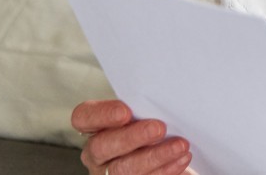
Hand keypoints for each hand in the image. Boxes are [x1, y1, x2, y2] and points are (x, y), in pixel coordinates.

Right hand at [72, 99, 191, 174]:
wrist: (166, 153)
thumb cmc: (154, 128)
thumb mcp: (146, 115)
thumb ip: (146, 108)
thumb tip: (165, 97)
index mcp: (95, 128)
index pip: (84, 117)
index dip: (102, 114)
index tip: (125, 111)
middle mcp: (97, 153)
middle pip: (102, 146)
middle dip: (132, 137)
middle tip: (159, 128)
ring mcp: (108, 173)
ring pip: (123, 168)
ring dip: (155, 156)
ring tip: (180, 146)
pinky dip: (165, 170)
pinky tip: (181, 159)